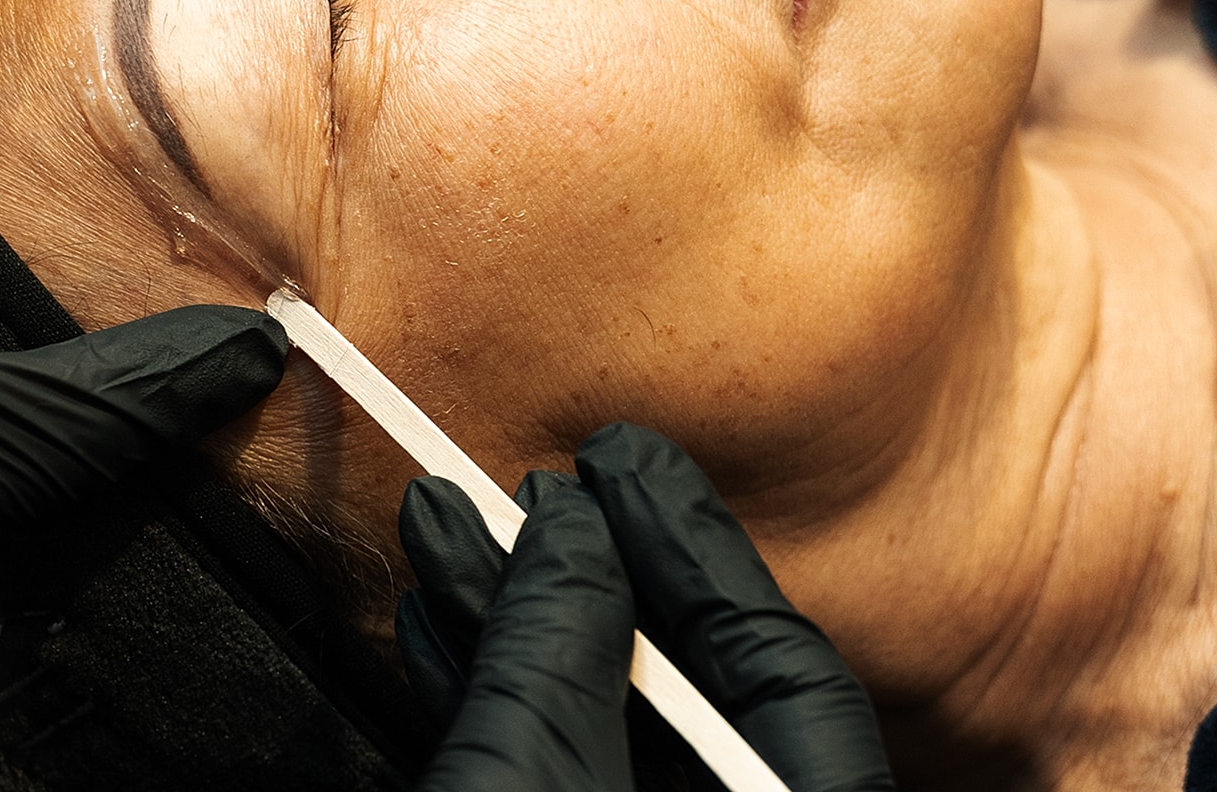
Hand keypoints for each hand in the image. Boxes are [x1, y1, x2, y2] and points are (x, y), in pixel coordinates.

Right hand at [401, 423, 894, 790]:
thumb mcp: (539, 785)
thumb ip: (556, 662)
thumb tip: (563, 533)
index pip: (780, 664)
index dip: (695, 546)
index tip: (621, 457)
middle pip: (689, 681)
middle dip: (586, 569)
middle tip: (524, 486)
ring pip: (606, 719)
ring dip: (512, 618)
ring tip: (442, 529)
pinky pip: (553, 763)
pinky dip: (494, 695)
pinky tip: (436, 630)